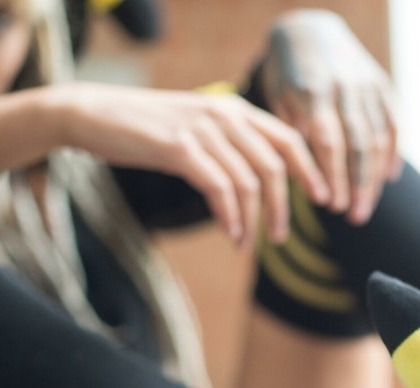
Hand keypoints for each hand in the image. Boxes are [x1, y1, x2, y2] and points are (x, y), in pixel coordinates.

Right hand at [55, 81, 329, 246]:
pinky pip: (219, 187)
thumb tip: (265, 183)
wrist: (94, 115)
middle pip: (275, 165)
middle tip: (282, 237)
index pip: (290, 140)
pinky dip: (230, 215)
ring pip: (248, 181)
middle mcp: (224, 115)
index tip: (325, 201)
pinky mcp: (179, 147)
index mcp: (236, 110)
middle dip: (285, 206)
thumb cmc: (148, 130)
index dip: (312, 171)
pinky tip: (231, 234)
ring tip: (248, 245)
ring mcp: (202, 129)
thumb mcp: (199, 130)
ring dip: (253, 220)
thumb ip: (233, 147)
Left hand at [260, 9, 401, 224]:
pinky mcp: (383, 86)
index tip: (333, 206)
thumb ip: (292, 134)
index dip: (333, 177)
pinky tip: (388, 179)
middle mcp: (344, 88)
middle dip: (358, 185)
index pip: (328, 143)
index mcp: (312, 92)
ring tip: (367, 207)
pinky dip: (394, 153)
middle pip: (358, 145)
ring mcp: (367, 86)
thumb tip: (304, 178)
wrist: (308, 30)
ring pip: (379, 138)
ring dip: (375, 178)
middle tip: (355, 217)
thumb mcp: (277, 99)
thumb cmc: (286, 76)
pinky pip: (395, 123)